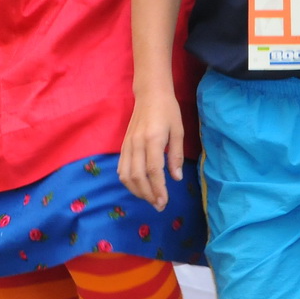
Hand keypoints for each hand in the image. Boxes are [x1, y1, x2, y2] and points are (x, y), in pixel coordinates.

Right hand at [118, 91, 185, 210]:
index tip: (164, 202)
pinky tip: (138, 187)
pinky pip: (121, 168)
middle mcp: (137, 143)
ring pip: (125, 174)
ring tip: (149, 198)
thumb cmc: (168, 110)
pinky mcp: (123, 144)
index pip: (153, 170)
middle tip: (159, 205)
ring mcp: (127, 144)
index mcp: (153, 139)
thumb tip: (176, 178)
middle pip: (137, 176)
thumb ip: (176, 155)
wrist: (150, 93)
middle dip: (147, 194)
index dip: (158, 189)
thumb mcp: (178, 131)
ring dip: (136, 191)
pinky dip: (127, 181)